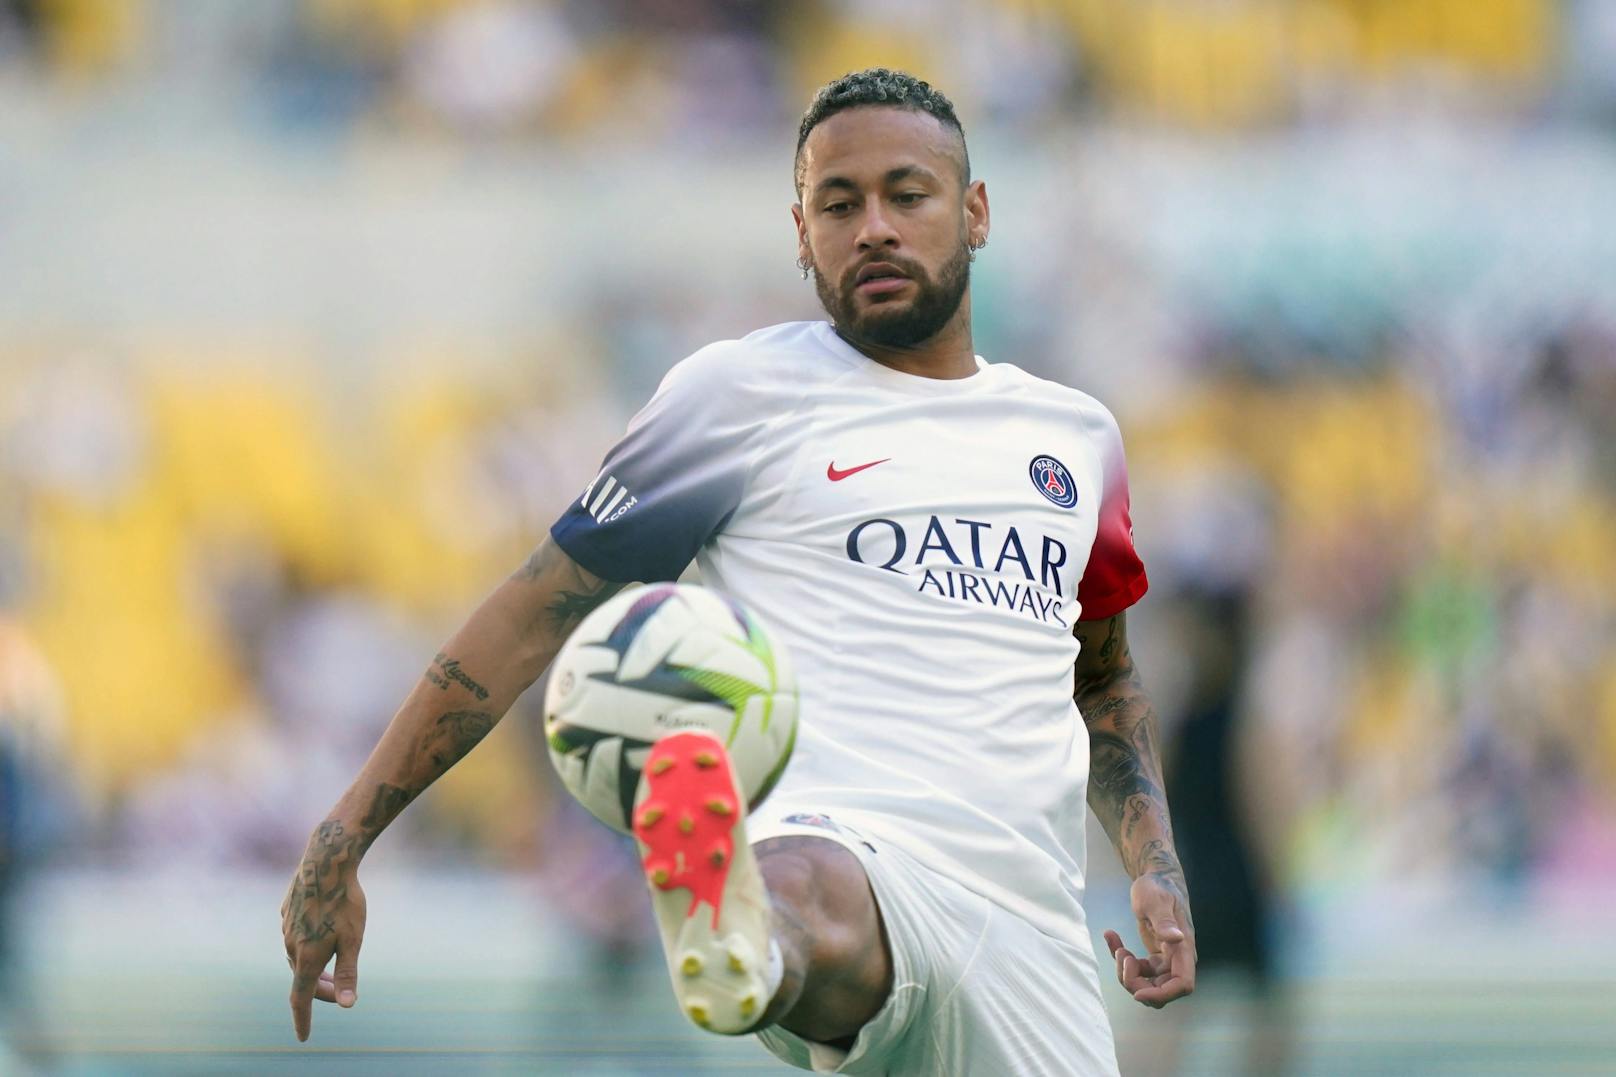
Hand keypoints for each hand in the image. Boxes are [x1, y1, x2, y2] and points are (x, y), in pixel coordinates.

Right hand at [281, 819, 366, 1040]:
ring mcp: (286, 927)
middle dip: (322, 990)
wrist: (327, 861)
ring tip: (334, 966)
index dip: (303, 1019)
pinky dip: (308, 943)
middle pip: (303, 978)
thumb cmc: (345, 901)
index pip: (301, 999)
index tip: (303, 1037)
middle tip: (342, 992)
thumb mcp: (353, 939)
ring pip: (298, 956)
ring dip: (315, 966)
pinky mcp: (286, 910)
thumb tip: (349, 1005)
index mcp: (306, 957)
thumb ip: (349, 973)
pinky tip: (321, 933)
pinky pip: (295, 934)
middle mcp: (291, 945)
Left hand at [1103, 872, 1195, 1008]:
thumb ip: (1164, 922)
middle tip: (1122, 957)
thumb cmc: (1158, 887)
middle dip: (1136, 983)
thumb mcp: (1156, 901)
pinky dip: (1122, 959)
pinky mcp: (1154, 958)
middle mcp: (1178, 959)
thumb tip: (1177, 939)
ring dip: (1127, 973)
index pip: (1182, 984)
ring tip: (1118, 947)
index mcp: (1183, 948)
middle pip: (1161, 990)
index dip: (1162, 995)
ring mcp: (1166, 961)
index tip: (1137, 992)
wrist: (1155, 879)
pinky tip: (1111, 936)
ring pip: (1147, 985)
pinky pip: (1138, 971)